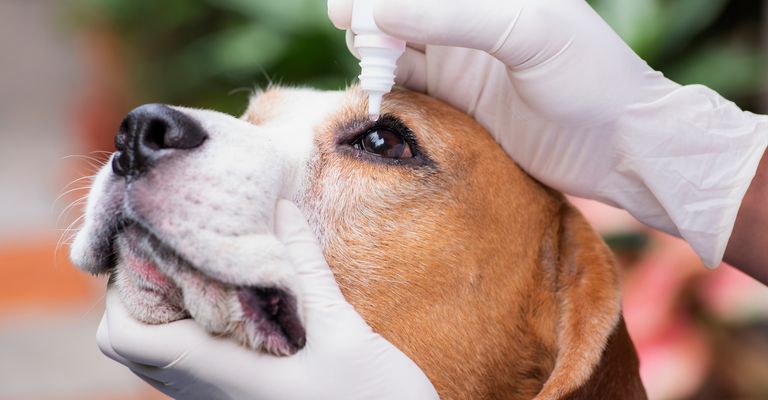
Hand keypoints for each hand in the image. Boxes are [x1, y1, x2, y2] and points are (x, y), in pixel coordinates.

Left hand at [97, 200, 437, 399]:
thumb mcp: (343, 332)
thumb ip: (307, 270)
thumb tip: (282, 209)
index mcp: (223, 374)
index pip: (126, 337)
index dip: (123, 289)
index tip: (154, 243)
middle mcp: (212, 390)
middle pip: (135, 342)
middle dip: (144, 288)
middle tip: (182, 243)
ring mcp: (226, 396)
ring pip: (165, 351)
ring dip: (173, 304)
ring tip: (209, 260)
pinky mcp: (246, 394)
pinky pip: (197, 358)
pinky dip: (200, 321)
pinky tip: (240, 293)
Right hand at [329, 0, 767, 266]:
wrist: (619, 147)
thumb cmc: (588, 76)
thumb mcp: (527, 31)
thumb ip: (453, 18)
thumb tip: (381, 14)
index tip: (355, 6)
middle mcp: (474, 21)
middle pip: (406, 9)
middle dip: (372, 14)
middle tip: (348, 24)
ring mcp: (466, 61)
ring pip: (400, 45)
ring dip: (375, 48)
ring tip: (364, 59)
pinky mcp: (461, 101)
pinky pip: (411, 85)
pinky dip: (388, 84)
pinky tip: (374, 88)